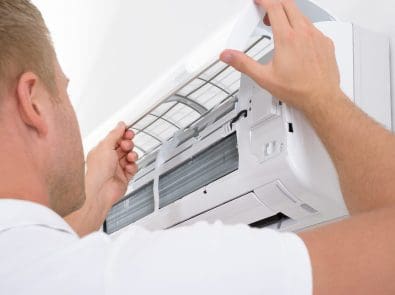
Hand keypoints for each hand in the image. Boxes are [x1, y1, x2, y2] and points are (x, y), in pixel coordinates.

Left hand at [85, 122, 137, 213]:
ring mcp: (117, 168)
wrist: (100, 192)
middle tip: (127, 145)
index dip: (123, 134)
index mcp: (101, 150)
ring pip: (130, 157)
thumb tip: (120, 125)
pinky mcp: (124, 177)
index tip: (128, 131)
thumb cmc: (97, 172)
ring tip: (130, 157)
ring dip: (132, 155)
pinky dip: (133, 166)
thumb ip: (115, 134)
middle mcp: (109, 159)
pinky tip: (128, 167)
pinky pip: (133, 168)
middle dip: (128, 144)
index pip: (115, 138)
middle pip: (124, 147)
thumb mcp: (105, 147)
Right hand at [220, 0, 341, 111]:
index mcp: (287, 39)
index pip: (274, 7)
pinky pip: (313, 27)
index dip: (264, 1)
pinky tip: (298, 40)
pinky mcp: (326, 42)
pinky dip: (302, 28)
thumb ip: (243, 63)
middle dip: (275, 4)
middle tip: (266, 13)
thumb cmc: (298, 90)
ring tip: (280, 28)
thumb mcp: (264, 78)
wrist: (321, 99)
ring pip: (302, 15)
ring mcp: (317, 37)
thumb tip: (228, 55)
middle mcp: (304, 34)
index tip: (258, 1)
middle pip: (288, 5)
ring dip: (289, 16)